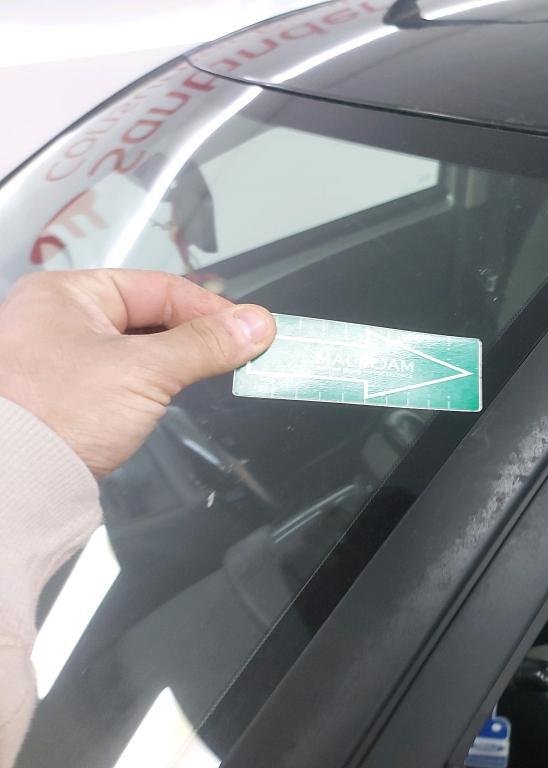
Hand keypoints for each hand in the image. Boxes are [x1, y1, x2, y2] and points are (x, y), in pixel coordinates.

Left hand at [0, 269, 275, 475]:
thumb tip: (257, 325)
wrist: (13, 482)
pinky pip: (124, 376)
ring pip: (139, 348)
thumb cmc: (59, 414)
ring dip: (176, 361)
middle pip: (149, 316)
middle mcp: (59, 319)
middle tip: (239, 352)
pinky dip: (153, 382)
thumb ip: (206, 345)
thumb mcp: (145, 371)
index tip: (250, 329)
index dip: (210, 308)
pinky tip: (171, 394)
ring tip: (212, 372)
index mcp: (66, 294)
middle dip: (195, 335)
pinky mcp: (68, 396)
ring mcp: (61, 359)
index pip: (158, 288)